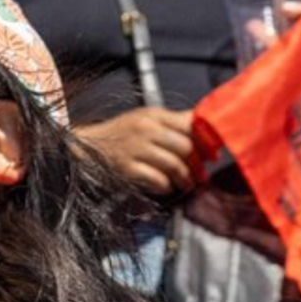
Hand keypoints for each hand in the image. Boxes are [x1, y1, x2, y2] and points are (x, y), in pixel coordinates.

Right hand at [75, 104, 200, 197]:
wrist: (87, 145)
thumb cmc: (121, 133)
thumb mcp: (146, 119)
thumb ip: (173, 121)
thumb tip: (204, 125)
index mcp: (153, 115)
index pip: (190, 124)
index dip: (206, 142)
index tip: (213, 154)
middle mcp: (145, 128)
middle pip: (185, 147)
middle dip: (197, 164)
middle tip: (201, 174)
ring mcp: (135, 148)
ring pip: (174, 165)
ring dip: (185, 179)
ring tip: (186, 184)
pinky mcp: (127, 168)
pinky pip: (157, 180)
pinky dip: (166, 187)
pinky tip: (165, 187)